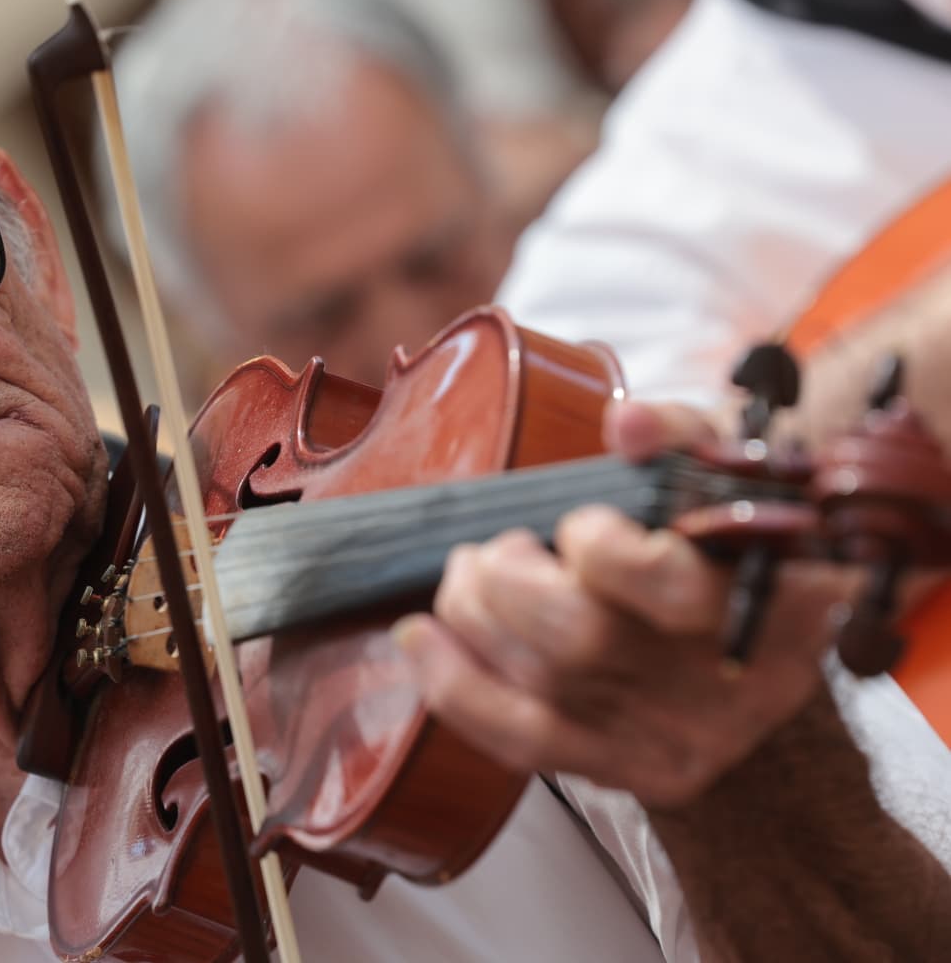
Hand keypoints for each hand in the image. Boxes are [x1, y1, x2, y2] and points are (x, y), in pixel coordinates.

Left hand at [394, 401, 853, 806]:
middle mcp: (729, 684)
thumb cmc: (732, 548)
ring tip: (471, 574)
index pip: (658, 579)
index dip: (593, 541)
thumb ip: (681, 437)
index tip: (582, 523)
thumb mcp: (732, 478)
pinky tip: (418, 637)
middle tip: (502, 547)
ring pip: (539, 680)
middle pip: (579, 637)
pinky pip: (519, 739)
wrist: (757, 662)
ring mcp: (675, 738)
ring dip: (472, 613)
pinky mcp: (624, 770)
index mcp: (776, 602)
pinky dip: (453, 683)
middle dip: (508, 579)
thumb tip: (623, 424)